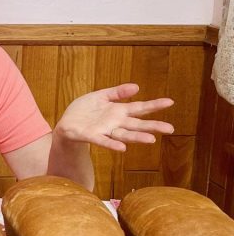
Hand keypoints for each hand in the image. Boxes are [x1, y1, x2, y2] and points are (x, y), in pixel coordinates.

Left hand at [56, 83, 173, 151]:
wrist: (66, 122)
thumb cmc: (84, 110)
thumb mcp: (100, 96)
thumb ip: (117, 92)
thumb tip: (137, 87)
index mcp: (119, 111)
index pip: (140, 108)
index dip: (154, 105)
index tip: (170, 102)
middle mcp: (116, 122)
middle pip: (137, 124)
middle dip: (153, 126)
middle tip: (170, 129)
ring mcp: (105, 131)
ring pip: (124, 134)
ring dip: (137, 137)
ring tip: (151, 139)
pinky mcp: (92, 136)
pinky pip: (104, 141)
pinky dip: (112, 144)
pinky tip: (122, 148)